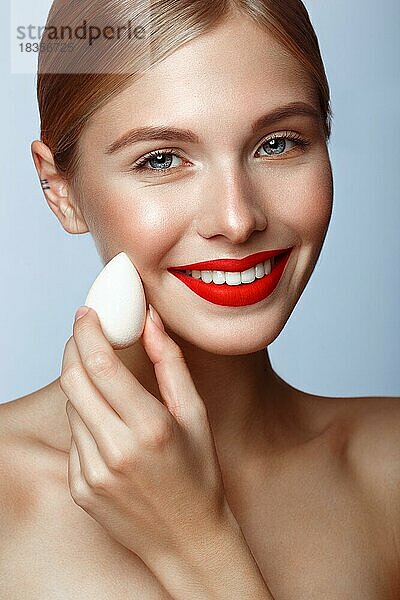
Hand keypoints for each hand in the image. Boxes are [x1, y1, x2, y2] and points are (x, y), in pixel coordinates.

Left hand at [60, 304, 235, 565]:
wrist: (188, 538)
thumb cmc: (199, 475)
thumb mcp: (196, 415)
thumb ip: (171, 364)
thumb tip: (151, 322)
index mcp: (150, 427)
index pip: (102, 365)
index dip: (88, 333)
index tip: (86, 314)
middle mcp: (117, 450)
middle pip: (74, 381)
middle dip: (74, 350)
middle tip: (86, 335)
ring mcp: (94, 473)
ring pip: (72, 408)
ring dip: (83, 387)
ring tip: (109, 389)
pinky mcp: (81, 489)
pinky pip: (73, 439)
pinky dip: (85, 420)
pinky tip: (110, 428)